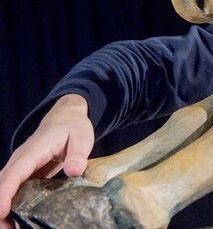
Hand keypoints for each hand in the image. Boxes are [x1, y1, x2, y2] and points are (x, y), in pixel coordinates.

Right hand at [0, 94, 93, 226]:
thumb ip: (78, 154)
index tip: (1, 212)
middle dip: (1, 209)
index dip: (5, 194)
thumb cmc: (73, 127)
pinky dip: (12, 205)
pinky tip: (20, 220)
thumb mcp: (82, 138)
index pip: (14, 174)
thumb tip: (74, 171)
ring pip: (5, 188)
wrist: (66, 116)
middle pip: (3, 185)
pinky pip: (13, 189)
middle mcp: (21, 159)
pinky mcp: (25, 172)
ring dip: (5, 209)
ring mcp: (20, 166)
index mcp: (34, 151)